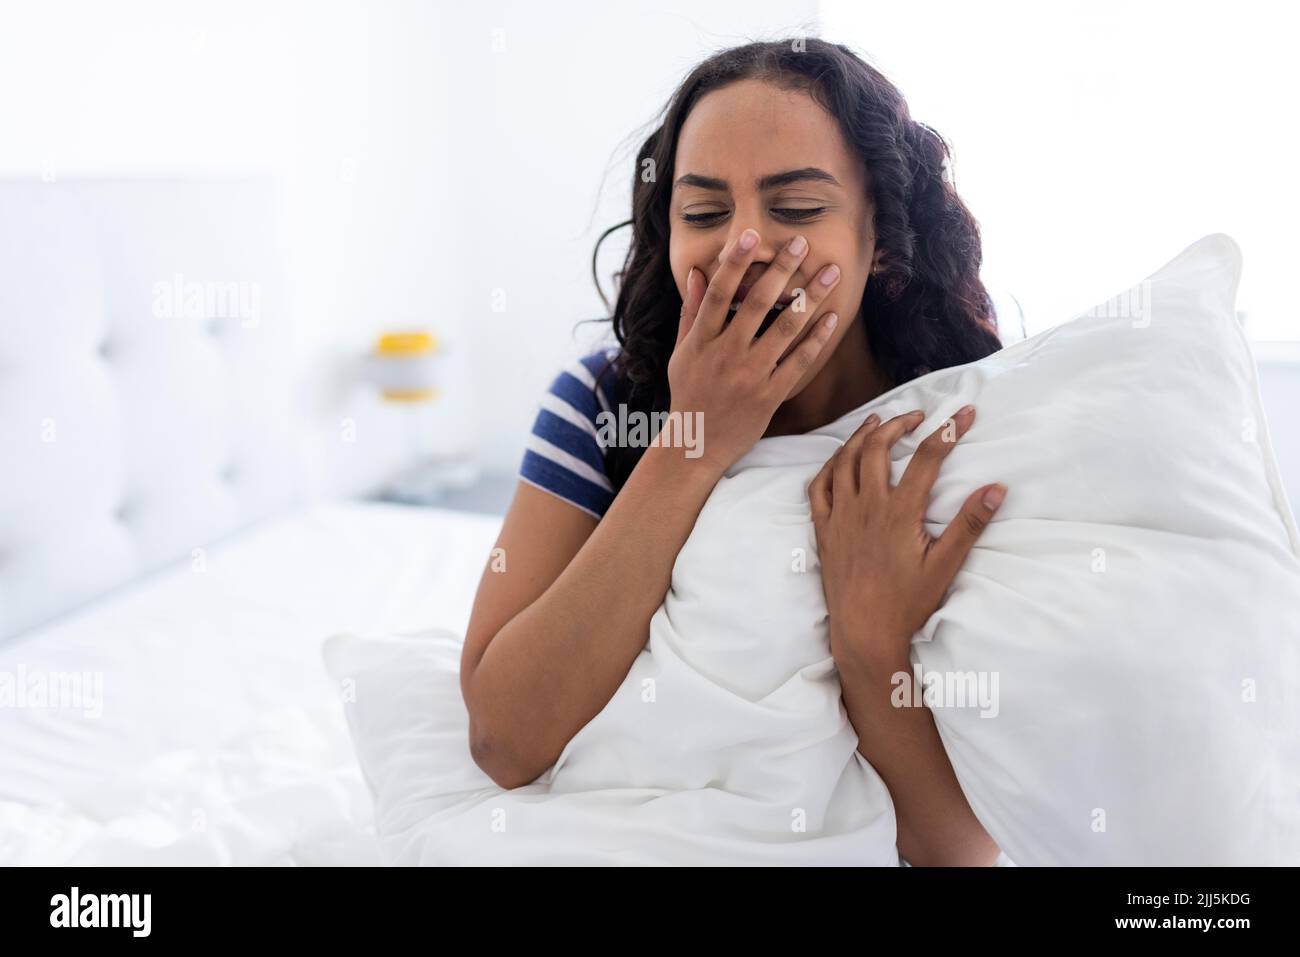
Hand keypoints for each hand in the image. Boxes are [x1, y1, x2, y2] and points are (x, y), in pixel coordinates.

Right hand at [666, 228, 841, 471]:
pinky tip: (832, 317)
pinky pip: (799, 362)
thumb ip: (690, 312)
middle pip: (757, 304)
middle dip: (782, 270)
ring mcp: (749, 376)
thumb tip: (695, 273)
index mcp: (701, 341)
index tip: (750, 236)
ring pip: (785, 329)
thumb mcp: (681, 353)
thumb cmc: (688, 394)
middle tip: (802, 243)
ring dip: (811, 297)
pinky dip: (816, 339)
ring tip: (831, 272)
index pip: (718, 293)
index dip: (734, 263)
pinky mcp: (769, 396)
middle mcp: (726, 355)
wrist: (696, 445)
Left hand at [808, 406, 1005, 667]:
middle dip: (898, 424)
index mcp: (899, 512)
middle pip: (878, 448)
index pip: (926, 458)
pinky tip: (840, 458)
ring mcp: (841, 515)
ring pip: (845, 460)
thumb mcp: (945, 565)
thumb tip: (996, 488)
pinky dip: (830, 465)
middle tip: (917, 417)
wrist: (863, 631)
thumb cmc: (906, 602)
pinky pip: (819, 486)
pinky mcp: (823, 528)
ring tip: (877, 422)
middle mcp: (866, 506)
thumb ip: (969, 524)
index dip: (947, 430)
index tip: (964, 414)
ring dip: (861, 435)